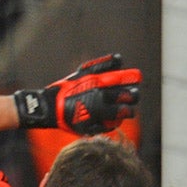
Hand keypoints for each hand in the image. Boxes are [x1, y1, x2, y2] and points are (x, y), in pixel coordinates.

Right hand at [13, 54, 140, 134]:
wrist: (50, 109)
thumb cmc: (67, 89)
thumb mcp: (83, 73)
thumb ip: (102, 65)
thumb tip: (120, 58)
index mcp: (99, 83)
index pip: (125, 79)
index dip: (133, 78)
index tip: (136, 77)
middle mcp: (101, 98)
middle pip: (130, 97)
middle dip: (133, 95)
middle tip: (131, 95)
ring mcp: (98, 114)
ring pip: (124, 113)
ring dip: (126, 110)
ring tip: (124, 109)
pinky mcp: (94, 127)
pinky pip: (112, 125)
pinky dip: (114, 121)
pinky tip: (111, 118)